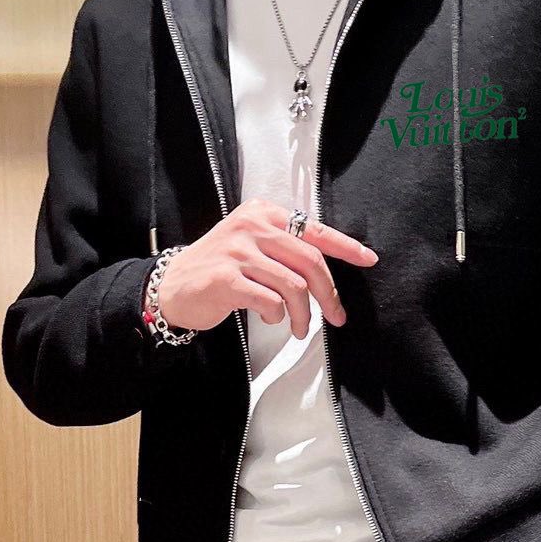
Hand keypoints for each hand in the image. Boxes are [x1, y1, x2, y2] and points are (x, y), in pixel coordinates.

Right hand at [155, 198, 377, 338]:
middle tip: (335, 316)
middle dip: (328, 295)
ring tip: (299, 328)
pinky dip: (276, 315)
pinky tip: (270, 318)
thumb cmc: (217, 269)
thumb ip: (284, 249)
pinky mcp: (227, 279)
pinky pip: (270, 301)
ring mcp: (238, 251)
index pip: (314, 230)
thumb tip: (325, 273)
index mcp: (263, 213)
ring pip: (294, 286)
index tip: (368, 259)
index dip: (345, 247)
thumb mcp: (251, 245)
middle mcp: (252, 226)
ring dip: (302, 314)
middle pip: (310, 262)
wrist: (172, 287)